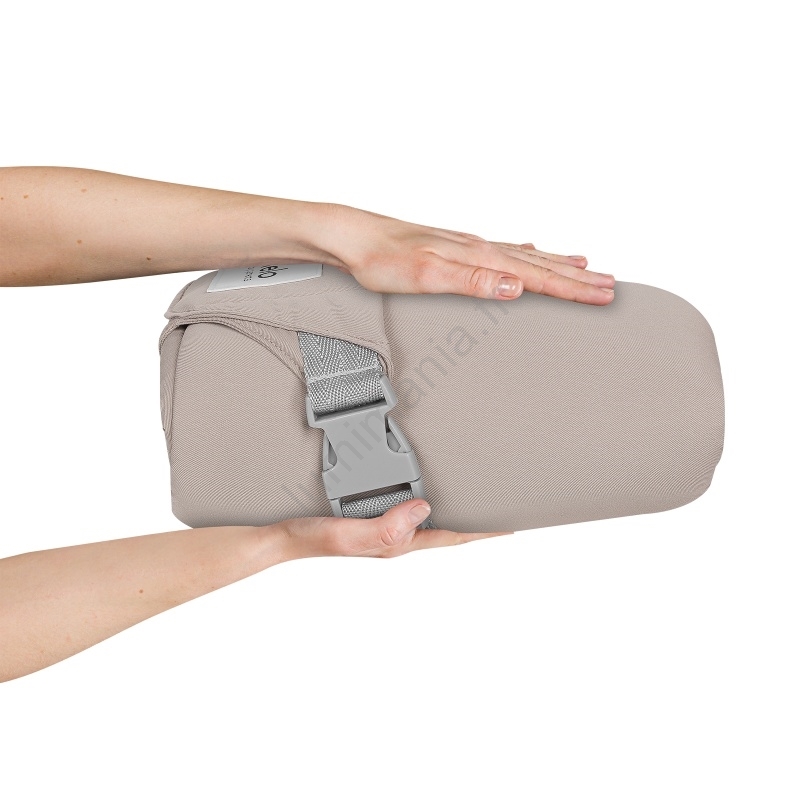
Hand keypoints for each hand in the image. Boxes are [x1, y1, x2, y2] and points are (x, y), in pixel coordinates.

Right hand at [274, 499, 511, 559]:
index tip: (509, 524)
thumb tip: (424, 510)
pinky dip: (425, 500)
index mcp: (398, 542)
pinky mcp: (372, 515)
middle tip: (499, 506)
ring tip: (475, 499)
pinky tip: (425, 491)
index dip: (481, 531)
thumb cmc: (314, 538)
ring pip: (429, 517)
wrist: (284, 537)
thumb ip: (385, 527)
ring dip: (453, 510)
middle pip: (446, 528)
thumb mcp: (349, 533)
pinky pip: (407, 506)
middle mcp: (397, 535)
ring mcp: (385, 526)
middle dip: (475, 522)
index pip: (450, 537)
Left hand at [319, 204, 614, 304]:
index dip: (573, 288)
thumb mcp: (428, 275)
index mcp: (479, 254)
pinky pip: (505, 250)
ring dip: (558, 262)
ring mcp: (469, 244)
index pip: (538, 274)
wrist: (351, 237)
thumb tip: (517, 286)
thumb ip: (474, 280)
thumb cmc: (382, 258)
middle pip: (541, 262)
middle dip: (578, 276)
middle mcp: (480, 245)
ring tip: (585, 265)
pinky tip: (527, 249)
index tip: (605, 294)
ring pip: (526, 253)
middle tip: (610, 284)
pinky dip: (526, 253)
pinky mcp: (456, 247)